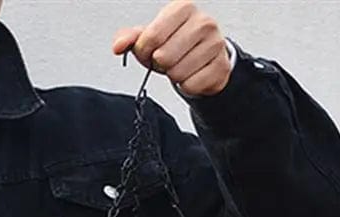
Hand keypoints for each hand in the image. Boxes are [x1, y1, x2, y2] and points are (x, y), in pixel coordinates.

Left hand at [113, 1, 230, 95]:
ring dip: (174, 76)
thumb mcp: (150, 38)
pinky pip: (191, 85)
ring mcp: (216, 44)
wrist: (204, 58)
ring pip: (178, 73)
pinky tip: (192, 74)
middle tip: (167, 61)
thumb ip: (129, 38)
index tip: (150, 51)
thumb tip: (118, 46)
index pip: (152, 37)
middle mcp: (203, 22)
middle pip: (164, 57)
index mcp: (183, 8)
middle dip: (160, 65)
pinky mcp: (221, 67)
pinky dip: (187, 86)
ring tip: (180, 66)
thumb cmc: (174, 45)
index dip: (145, 52)